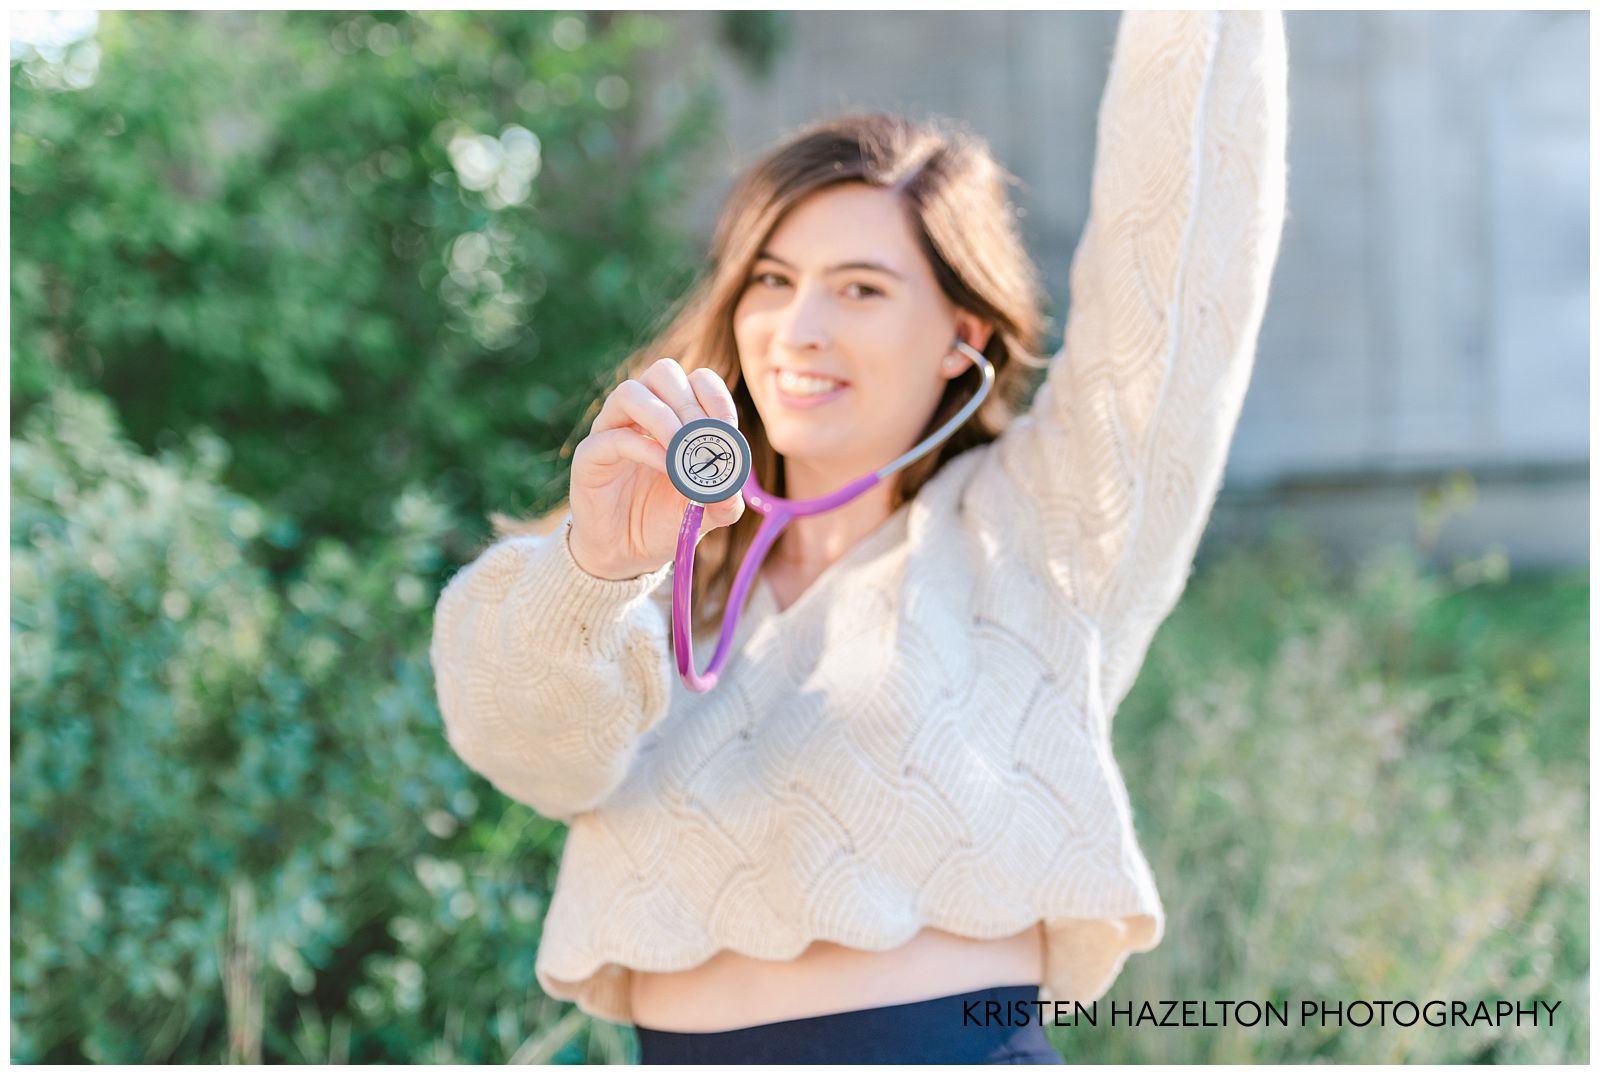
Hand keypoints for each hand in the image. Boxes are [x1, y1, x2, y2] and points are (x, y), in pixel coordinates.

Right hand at [567, 358, 745, 580]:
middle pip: (663, 373)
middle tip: (703, 439)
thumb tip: (735, 483)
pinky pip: (613, 437)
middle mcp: (642, 414)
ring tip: (681, 451)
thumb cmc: (666, 522)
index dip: (715, 398)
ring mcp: (612, 429)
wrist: (628, 554)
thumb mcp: (707, 513)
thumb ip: (726, 498)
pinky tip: (665, 467)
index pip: (697, 380)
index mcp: (676, 416)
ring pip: (630, 392)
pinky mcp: (590, 455)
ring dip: (662, 417)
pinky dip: (644, 448)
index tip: (728, 429)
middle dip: (689, 403)